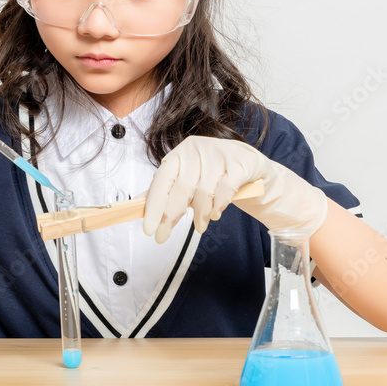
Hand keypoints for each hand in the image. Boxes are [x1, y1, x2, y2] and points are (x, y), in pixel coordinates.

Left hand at [142, 136, 327, 242]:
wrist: (248, 163)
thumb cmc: (212, 173)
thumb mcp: (187, 178)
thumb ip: (166, 191)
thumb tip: (138, 206)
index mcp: (179, 153)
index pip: (162, 180)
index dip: (154, 205)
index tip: (149, 229)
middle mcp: (197, 150)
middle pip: (181, 188)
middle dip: (171, 216)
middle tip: (164, 236)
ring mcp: (219, 155)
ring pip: (204, 193)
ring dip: (200, 215)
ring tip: (200, 225)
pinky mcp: (240, 164)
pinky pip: (225, 192)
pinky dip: (219, 207)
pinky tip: (216, 213)